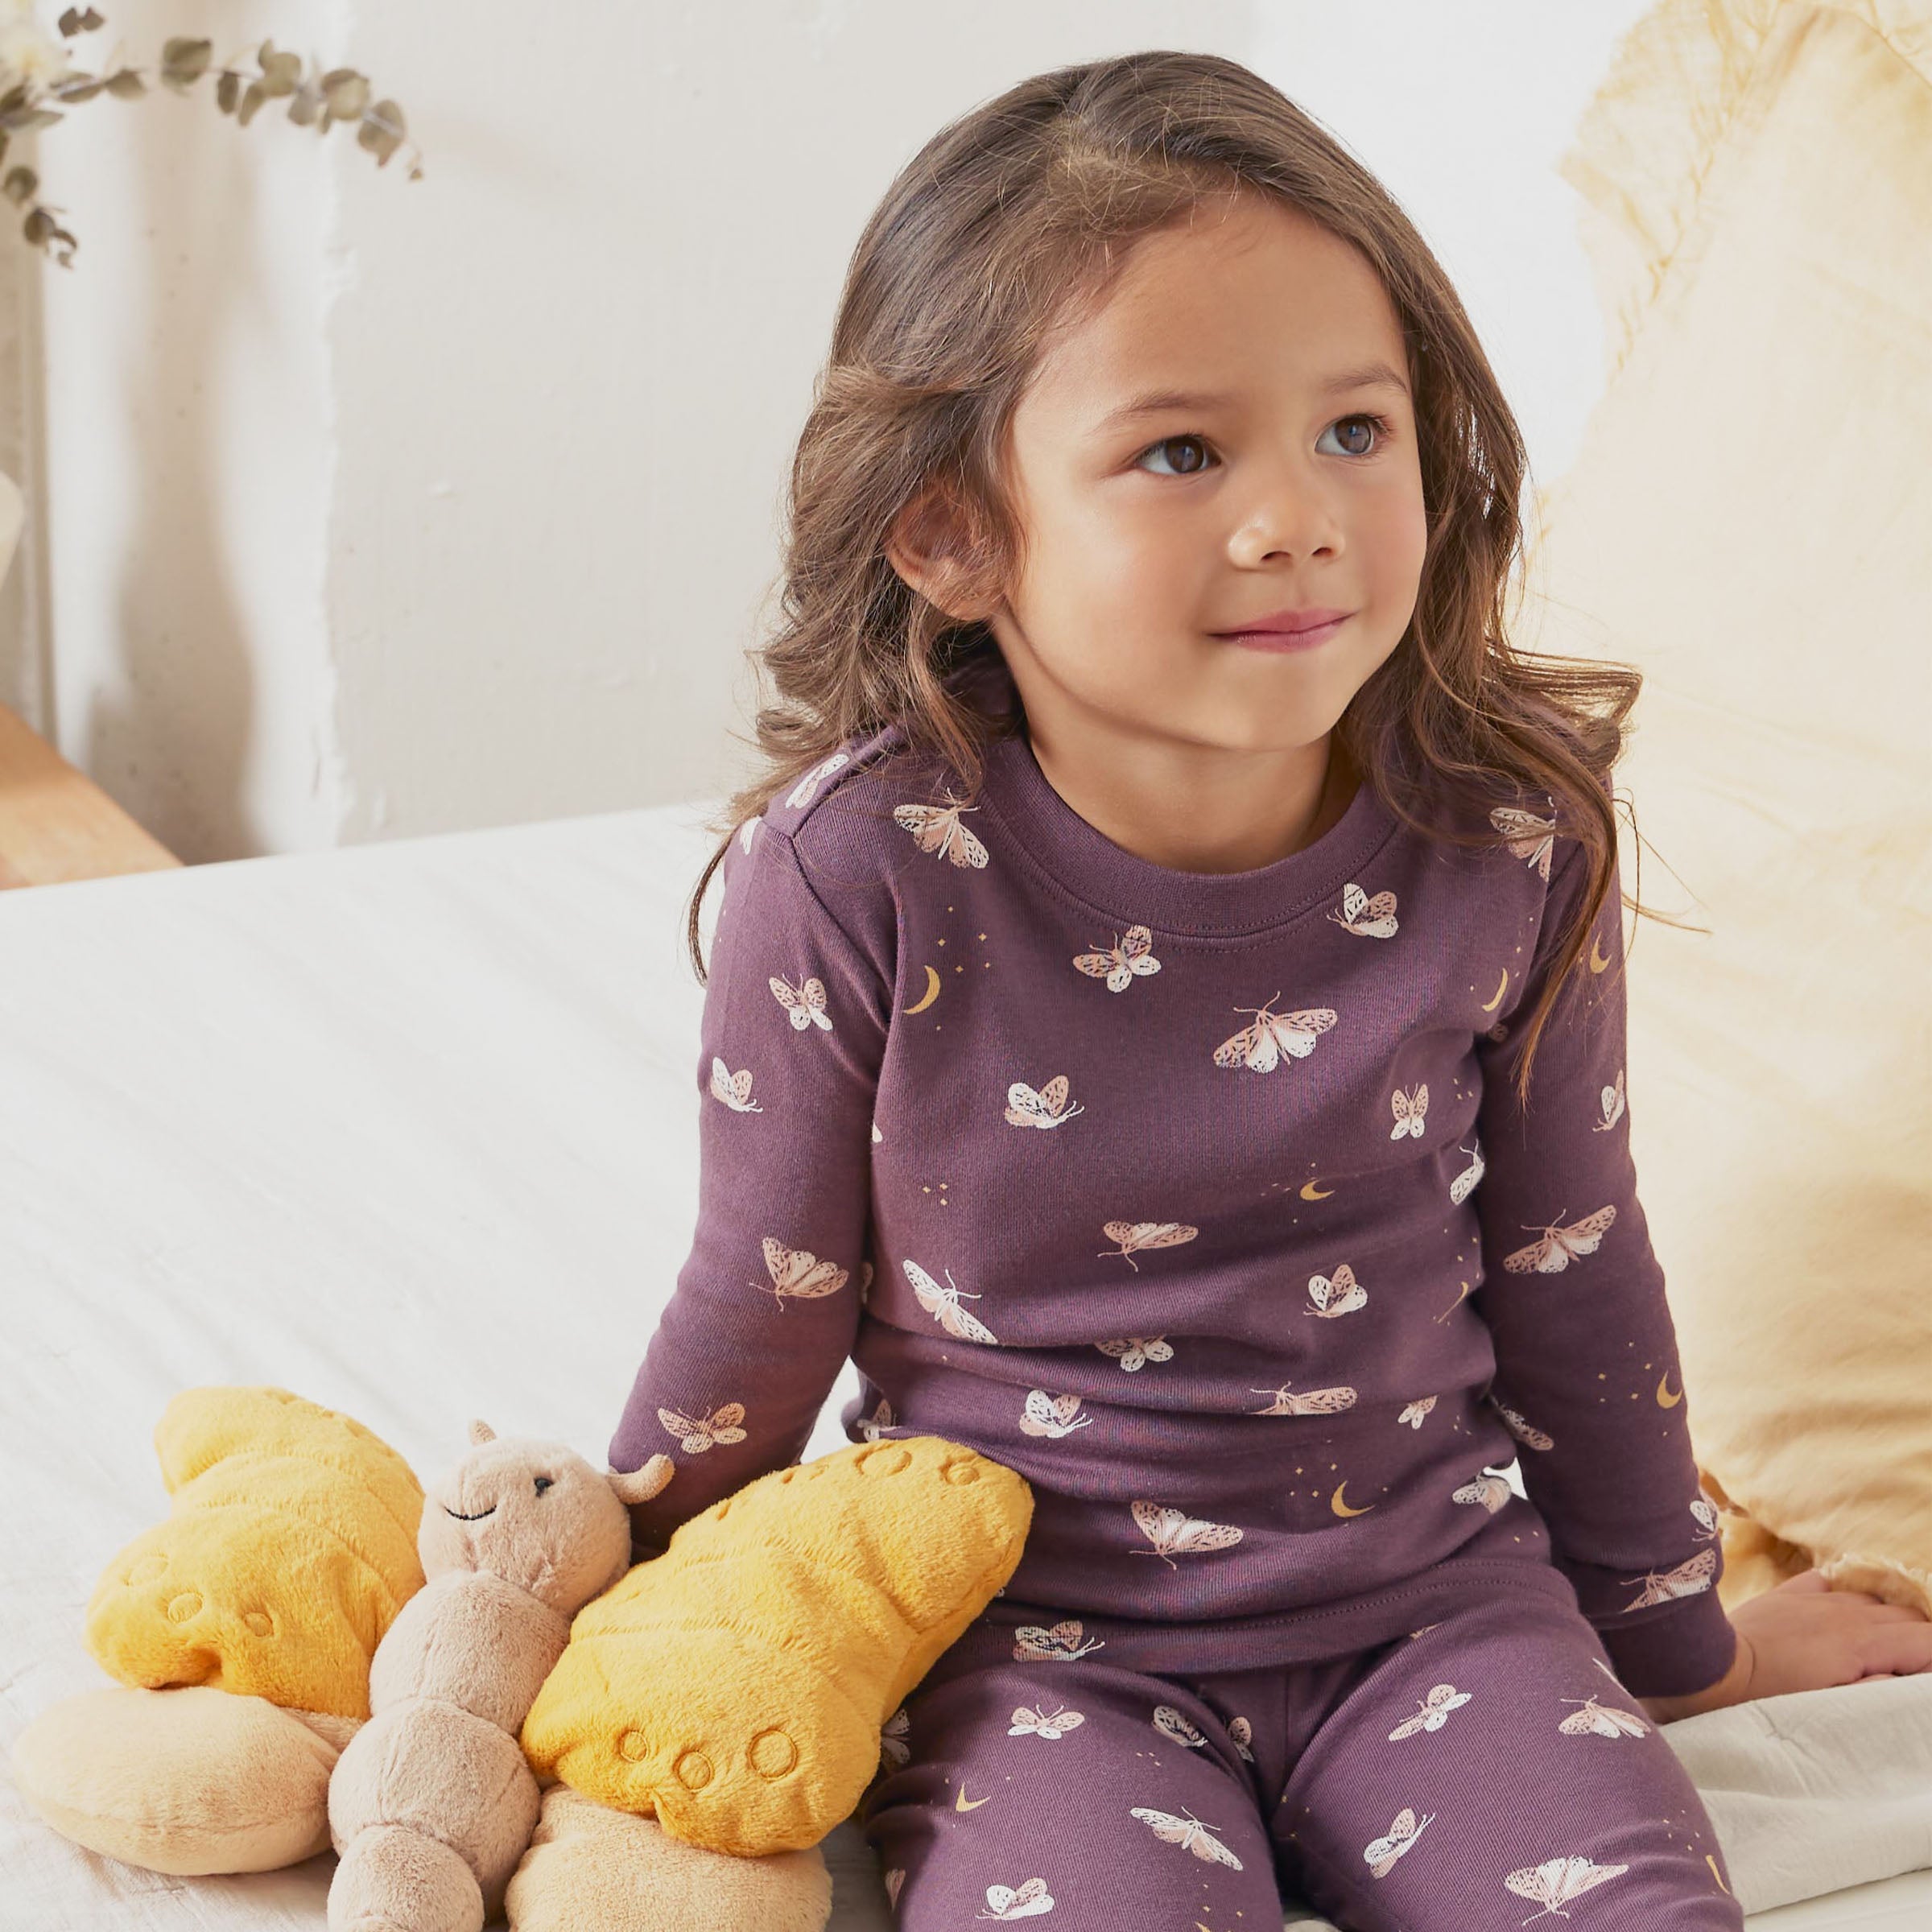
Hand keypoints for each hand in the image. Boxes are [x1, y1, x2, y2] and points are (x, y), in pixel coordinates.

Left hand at [1639, 1569, 1931, 1722]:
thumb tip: (1907, 1678)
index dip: (1931, 1661)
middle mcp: (1845, 1611)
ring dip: (1884, 1623)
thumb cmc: (1770, 1699)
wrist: (1710, 1667)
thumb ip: (1879, 1692)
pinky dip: (1845, 1600)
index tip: (1919, 1681)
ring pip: (1872, 1600)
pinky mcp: (1788, 1594)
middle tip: (1904, 1671)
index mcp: (1863, 1641)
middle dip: (1916, 1643)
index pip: (1926, 1640)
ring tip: (1875, 1653)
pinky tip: (1839, 1619)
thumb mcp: (1835, 1708)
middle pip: (1907, 1617)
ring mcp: (1816, 1598)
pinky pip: (1830, 1584)